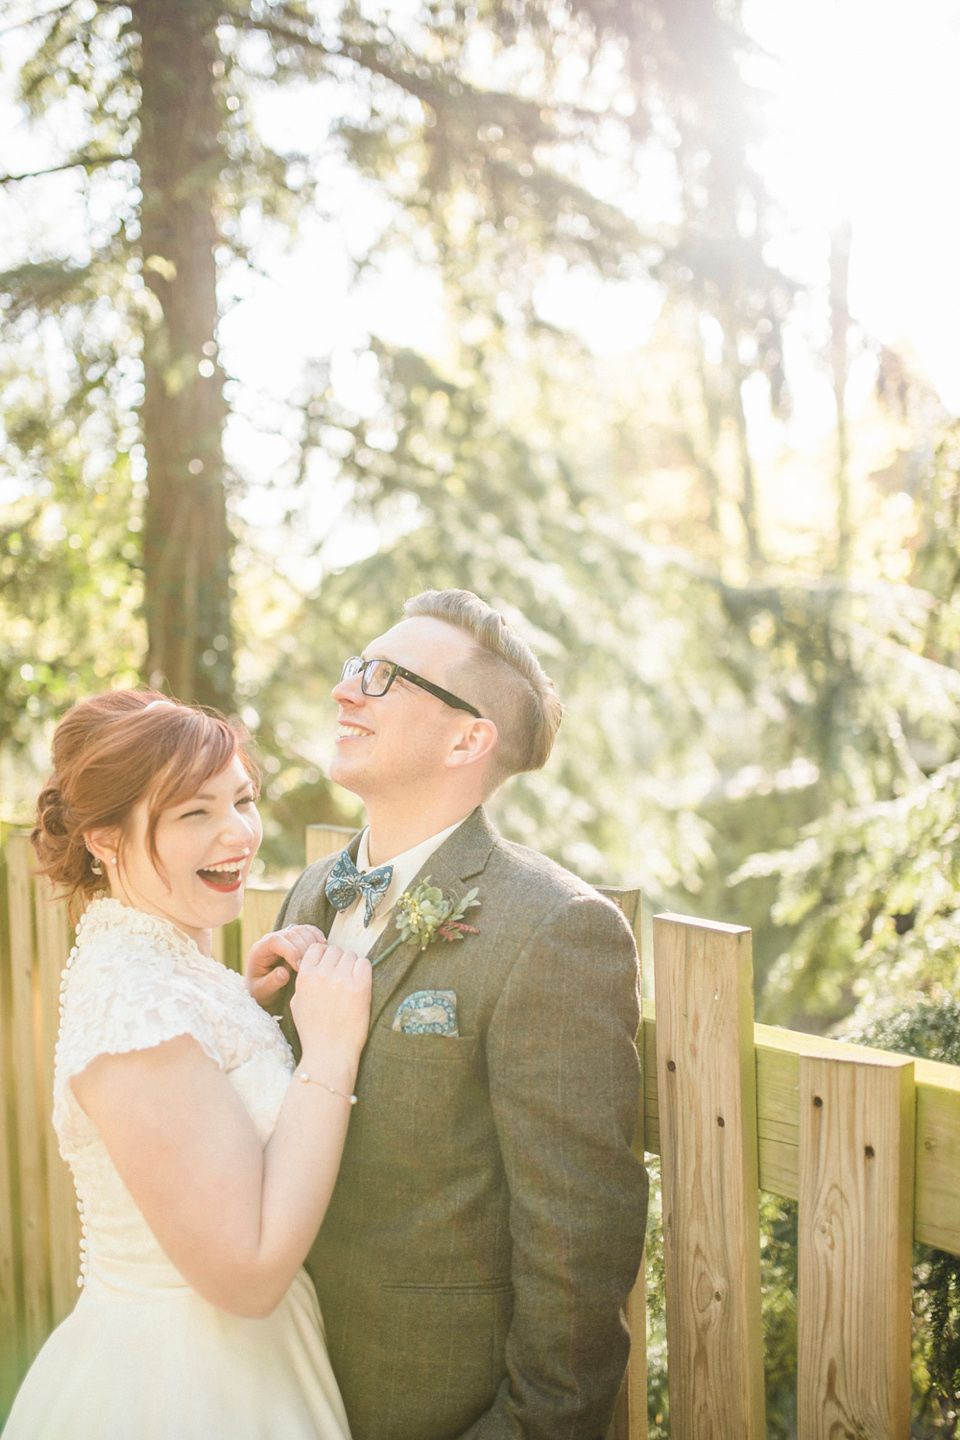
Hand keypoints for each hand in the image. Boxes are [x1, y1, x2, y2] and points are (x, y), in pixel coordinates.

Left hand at [245, 925, 325, 1010]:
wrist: (264, 989)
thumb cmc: (261, 990)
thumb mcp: (262, 991)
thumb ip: (271, 983)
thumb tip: (284, 973)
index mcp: (259, 950)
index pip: (275, 941)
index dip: (290, 951)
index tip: (299, 967)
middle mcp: (271, 939)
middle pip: (290, 934)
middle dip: (303, 949)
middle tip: (310, 967)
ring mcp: (284, 937)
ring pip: (300, 930)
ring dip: (311, 943)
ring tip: (316, 960)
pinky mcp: (295, 938)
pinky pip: (307, 930)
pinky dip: (316, 936)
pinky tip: (322, 947)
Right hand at [291, 942, 371, 1077]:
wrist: (329, 1053)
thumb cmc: (313, 1031)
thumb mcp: (296, 1003)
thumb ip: (303, 981)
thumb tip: (314, 965)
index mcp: (304, 976)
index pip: (317, 948)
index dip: (324, 956)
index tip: (329, 966)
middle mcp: (322, 974)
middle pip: (336, 950)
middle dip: (339, 961)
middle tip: (342, 978)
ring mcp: (342, 980)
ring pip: (351, 955)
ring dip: (352, 966)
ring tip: (350, 984)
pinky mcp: (360, 987)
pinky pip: (365, 964)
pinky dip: (363, 971)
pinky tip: (360, 985)